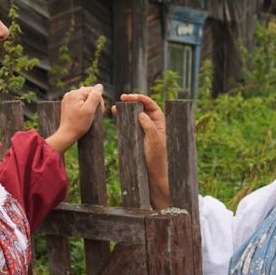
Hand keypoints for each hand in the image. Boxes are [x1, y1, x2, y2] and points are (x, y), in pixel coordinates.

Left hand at [46, 84, 104, 153]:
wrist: (67, 134)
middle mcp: (70, 94)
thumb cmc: (79, 123)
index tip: (100, 111)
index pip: (93, 90)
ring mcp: (67, 99)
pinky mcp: (67, 105)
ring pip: (84, 98)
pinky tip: (85, 115)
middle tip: (97, 114)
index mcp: (75, 93)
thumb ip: (95, 96)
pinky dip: (84, 107)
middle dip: (94, 102)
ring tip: (91, 115)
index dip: (99, 100)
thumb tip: (100, 86)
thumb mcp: (90, 109)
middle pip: (88, 93)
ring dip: (90, 105)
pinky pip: (79, 102)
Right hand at [112, 94, 169, 209]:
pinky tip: (116, 116)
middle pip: (142, 108)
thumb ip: (149, 126)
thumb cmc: (158, 160)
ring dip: (125, 110)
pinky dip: (122, 120)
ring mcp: (144, 132)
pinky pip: (129, 126)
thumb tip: (141, 113)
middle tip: (121, 98)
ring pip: (134, 116)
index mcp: (160, 123)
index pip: (151, 105)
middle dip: (132, 102)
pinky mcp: (136, 139)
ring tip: (115, 107)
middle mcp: (152, 125)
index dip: (141, 98)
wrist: (154, 177)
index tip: (129, 97)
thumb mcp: (154, 141)